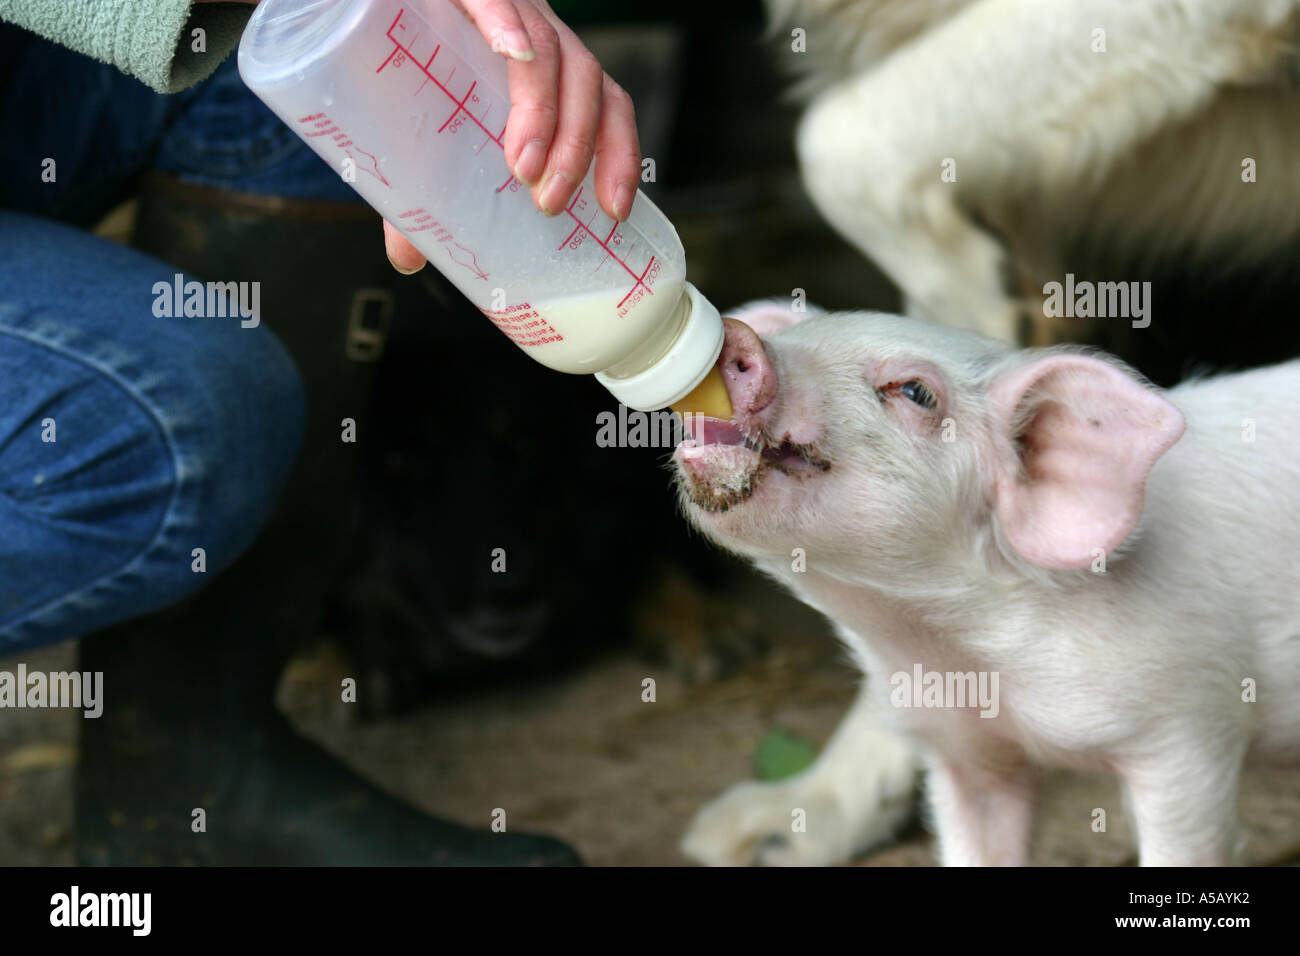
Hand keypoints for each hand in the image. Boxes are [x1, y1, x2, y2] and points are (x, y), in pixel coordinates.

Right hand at [384, 0, 641, 273]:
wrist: (359, 5)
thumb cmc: (403, 62)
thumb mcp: (418, 132)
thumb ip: (420, 188)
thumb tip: (408, 260)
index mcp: (547, 66)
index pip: (608, 104)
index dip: (619, 155)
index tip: (614, 211)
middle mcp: (538, 30)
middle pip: (588, 83)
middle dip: (578, 149)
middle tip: (550, 201)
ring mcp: (506, 2)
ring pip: (551, 48)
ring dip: (545, 109)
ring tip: (524, 166)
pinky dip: (506, 24)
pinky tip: (510, 52)